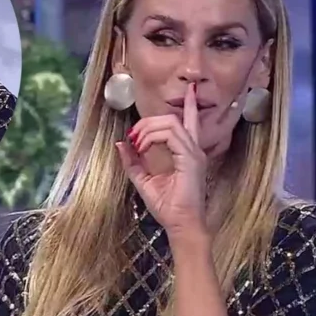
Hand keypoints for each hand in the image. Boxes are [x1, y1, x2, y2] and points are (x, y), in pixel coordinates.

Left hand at [116, 83, 208, 242]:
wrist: (181, 225)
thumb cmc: (168, 207)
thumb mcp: (144, 181)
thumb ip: (133, 162)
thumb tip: (121, 144)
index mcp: (187, 153)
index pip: (191, 122)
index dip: (190, 104)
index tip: (188, 90)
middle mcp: (193, 149)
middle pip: (172, 118)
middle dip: (148, 122)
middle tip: (133, 137)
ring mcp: (193, 153)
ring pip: (170, 122)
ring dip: (147, 129)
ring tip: (136, 143)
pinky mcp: (190, 158)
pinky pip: (170, 135)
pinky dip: (152, 137)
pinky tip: (142, 147)